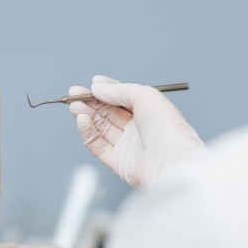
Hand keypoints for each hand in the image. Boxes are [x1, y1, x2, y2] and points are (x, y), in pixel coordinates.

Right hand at [69, 75, 204, 187]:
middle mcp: (137, 129)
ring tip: (74, 106)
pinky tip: (82, 120)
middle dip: (89, 102)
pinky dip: (87, 132)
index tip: (89, 85)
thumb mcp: (144, 95)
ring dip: (85, 115)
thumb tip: (97, 87)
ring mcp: (127, 146)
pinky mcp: (117, 162)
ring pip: (99, 128)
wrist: (173, 161)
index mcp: (147, 112)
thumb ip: (118, 90)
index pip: (120, 99)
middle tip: (74, 94)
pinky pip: (97, 145)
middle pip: (107, 113)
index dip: (104, 92)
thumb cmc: (168, 128)